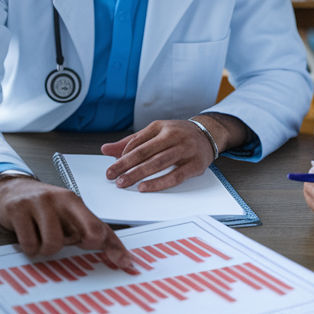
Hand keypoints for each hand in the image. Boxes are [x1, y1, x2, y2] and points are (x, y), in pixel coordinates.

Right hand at [0, 177, 134, 270]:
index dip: (114, 248)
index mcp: (75, 202)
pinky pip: (30, 244)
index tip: (126, 265)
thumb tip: (120, 258)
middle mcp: (60, 199)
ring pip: (53, 244)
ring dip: (45, 250)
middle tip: (60, 240)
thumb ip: (90, 231)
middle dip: (72, 246)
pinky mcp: (19, 209)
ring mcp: (39, 203)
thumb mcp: (67, 214)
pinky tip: (27, 235)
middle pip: (85, 235)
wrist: (10, 189)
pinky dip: (29, 247)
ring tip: (40, 238)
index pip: (101, 228)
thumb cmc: (43, 208)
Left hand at [101, 115, 247, 191]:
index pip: (137, 141)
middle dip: (126, 165)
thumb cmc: (177, 135)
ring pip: (159, 163)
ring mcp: (185, 149)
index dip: (122, 155)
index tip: (111, 167)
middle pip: (145, 152)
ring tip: (124, 183)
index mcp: (160, 126)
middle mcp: (173, 135)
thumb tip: (105, 150)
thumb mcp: (154, 133)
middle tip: (112, 176)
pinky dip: (159, 182)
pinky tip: (145, 187)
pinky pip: (175, 176)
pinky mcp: (195, 164)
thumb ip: (130, 142)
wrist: (208, 134)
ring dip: (139, 174)